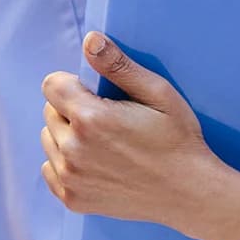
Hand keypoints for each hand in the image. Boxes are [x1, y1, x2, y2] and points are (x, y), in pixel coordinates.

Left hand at [39, 32, 227, 233]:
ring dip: (68, 137)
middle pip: (50, 112)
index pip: (51, 85)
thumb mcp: (158, 94)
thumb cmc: (178, 140)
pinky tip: (97, 164)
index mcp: (90, 118)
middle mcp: (73, 149)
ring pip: (49, 140)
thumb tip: (90, 40)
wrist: (190, 193)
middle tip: (109, 122)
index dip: (74, 84)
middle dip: (72, 110)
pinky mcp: (72, 199)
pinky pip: (50, 169)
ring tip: (105, 144)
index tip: (97, 94)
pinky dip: (66, 164)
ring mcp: (70, 177)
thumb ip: (118, 66)